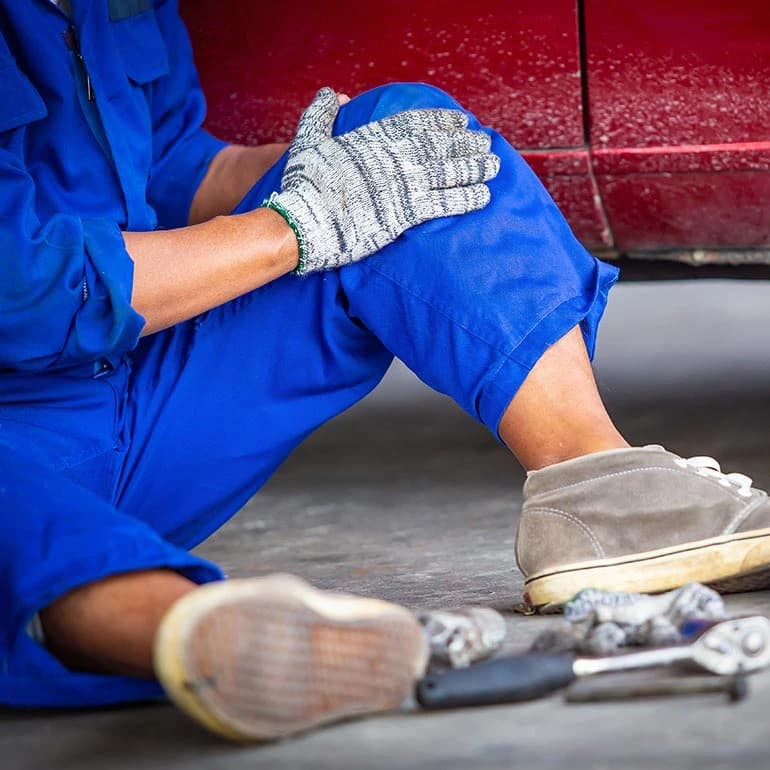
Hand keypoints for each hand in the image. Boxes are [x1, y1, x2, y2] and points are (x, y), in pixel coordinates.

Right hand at [264, 87, 498, 274]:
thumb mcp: (309, 142)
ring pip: (450, 173)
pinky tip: (483, 197)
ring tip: (494, 166)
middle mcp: (396, 158)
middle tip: (486, 143)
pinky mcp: (408, 214)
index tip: (461, 122)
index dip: (443, 121)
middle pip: (441, 146)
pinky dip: (467, 199)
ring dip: (476, 169)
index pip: (418, 123)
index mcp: (374, 139)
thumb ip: (322, 115)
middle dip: (467, 145)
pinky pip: (446, 204)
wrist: (305, 223)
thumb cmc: (304, 186)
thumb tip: (333, 93)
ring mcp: (405, 185)